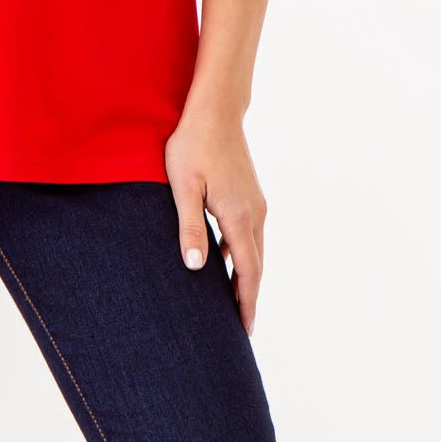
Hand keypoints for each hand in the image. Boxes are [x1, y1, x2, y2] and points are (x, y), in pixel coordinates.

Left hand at [164, 106, 265, 336]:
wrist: (215, 110)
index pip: (248, 272)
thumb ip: (190, 226)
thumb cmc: (193, 145)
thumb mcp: (183, 186)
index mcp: (238, 217)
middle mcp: (254, 213)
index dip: (246, 303)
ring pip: (254, 248)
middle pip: (256, 265)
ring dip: (246, 274)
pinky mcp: (249, 192)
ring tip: (232, 299)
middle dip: (248, 296)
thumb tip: (195, 268)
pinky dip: (242, 253)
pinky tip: (225, 257)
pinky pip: (249, 232)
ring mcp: (255, 201)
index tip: (245, 331)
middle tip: (240, 326)